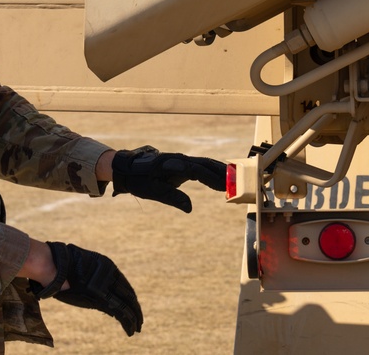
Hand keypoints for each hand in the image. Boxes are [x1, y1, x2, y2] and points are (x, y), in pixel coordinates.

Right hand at [30, 241, 142, 336]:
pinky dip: (128, 322)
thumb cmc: (61, 266)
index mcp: (107, 266)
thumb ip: (92, 275)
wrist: (54, 265)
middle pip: (128, 294)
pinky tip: (131, 330)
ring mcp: (107, 287)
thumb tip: (92, 285)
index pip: (123, 284)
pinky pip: (120, 312)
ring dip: (134, 317)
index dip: (129, 297)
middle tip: (139, 320)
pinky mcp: (102, 299)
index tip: (133, 306)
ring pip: (128, 305)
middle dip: (135, 308)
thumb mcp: (82, 267)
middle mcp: (110, 275)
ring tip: (137, 328)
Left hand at [111, 145, 226, 212]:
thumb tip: (190, 208)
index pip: (199, 171)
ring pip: (206, 164)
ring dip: (220, 171)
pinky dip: (213, 171)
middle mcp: (181, 159)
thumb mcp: (153, 192)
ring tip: (236, 181)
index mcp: (174, 165)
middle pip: (207, 165)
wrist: (128, 168)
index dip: (213, 178)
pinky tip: (221, 178)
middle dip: (223, 173)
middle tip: (240, 183)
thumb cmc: (139, 180)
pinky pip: (201, 166)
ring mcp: (182, 160)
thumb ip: (172, 198)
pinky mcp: (182, 164)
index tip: (227, 186)